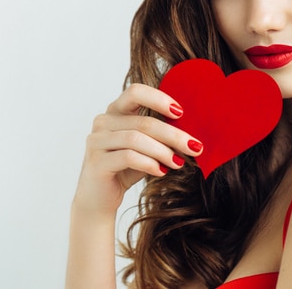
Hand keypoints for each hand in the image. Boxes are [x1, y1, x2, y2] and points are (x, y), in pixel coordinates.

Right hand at [72, 83, 202, 217]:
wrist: (99, 199)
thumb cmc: (126, 169)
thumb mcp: (147, 148)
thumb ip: (161, 136)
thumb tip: (192, 134)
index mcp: (116, 111)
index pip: (136, 92)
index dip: (159, 99)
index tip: (181, 113)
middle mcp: (103, 121)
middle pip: (144, 121)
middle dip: (173, 135)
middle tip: (195, 147)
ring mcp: (96, 141)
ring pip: (136, 139)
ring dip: (163, 151)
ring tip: (178, 162)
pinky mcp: (96, 161)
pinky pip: (128, 157)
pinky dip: (149, 163)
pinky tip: (161, 171)